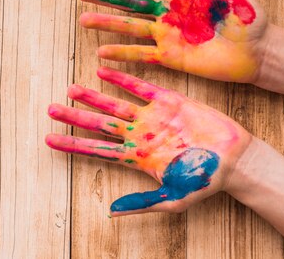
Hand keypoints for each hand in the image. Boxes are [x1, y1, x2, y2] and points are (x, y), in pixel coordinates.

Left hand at [45, 66, 250, 215]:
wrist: (236, 161)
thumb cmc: (204, 182)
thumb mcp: (172, 198)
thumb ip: (140, 203)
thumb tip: (111, 212)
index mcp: (136, 158)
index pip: (96, 150)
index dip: (72, 144)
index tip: (48, 140)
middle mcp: (139, 135)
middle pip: (98, 124)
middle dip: (74, 116)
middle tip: (50, 108)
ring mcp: (152, 116)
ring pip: (115, 104)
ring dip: (93, 96)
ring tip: (70, 88)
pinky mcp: (168, 100)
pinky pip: (140, 87)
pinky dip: (121, 79)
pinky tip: (102, 72)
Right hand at [79, 0, 268, 82]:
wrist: (259, 51)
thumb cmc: (251, 17)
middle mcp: (169, 14)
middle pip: (130, 3)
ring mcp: (168, 36)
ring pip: (130, 28)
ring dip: (106, 24)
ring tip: (84, 20)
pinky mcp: (171, 57)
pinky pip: (142, 55)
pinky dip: (122, 54)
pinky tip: (102, 53)